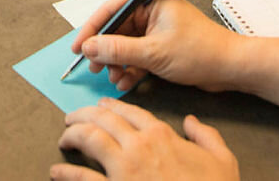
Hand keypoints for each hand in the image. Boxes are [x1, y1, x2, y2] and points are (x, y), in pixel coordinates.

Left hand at [53, 101, 238, 180]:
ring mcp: (125, 169)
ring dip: (72, 134)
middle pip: (104, 118)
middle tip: (72, 118)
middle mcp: (139, 145)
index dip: (111, 105)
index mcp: (162, 134)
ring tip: (64, 138)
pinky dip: (66, 174)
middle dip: (83, 114)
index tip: (101, 105)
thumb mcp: (222, 158)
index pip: (129, 110)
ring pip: (90, 138)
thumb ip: (207, 135)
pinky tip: (57, 172)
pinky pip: (84, 178)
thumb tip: (192, 122)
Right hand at [69, 0, 243, 93]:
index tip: (78, 48)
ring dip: (117, 63)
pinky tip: (126, 82)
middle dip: (105, 51)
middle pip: (116, 29)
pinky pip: (137, 55)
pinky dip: (130, 68)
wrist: (229, 68)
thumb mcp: (153, 52)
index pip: (111, 9)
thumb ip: (118, 49)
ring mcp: (156, 29)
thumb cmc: (200, 51)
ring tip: (115, 79)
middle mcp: (151, 10)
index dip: (91, 29)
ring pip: (125, 45)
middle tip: (95, 68)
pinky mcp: (161, 45)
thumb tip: (90, 47)